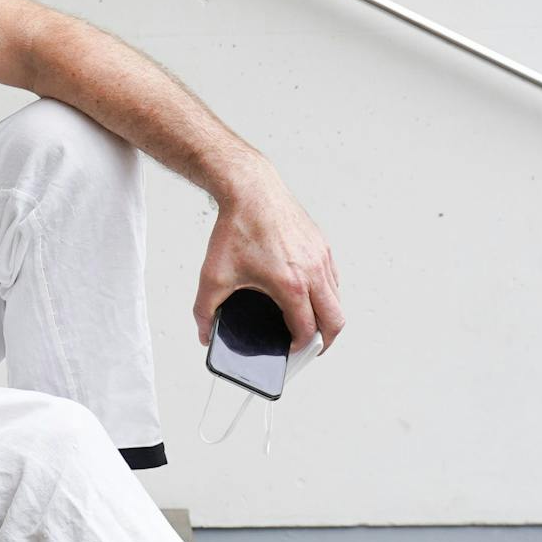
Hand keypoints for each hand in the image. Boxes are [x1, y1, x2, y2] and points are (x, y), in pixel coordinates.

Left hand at [195, 167, 343, 355]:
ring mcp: (321, 257)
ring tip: (309, 325)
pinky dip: (326, 294)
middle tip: (309, 349)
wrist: (250, 189)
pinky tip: (308, 295)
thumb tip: (204, 333)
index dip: (298, 348)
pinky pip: (333, 279)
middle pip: (335, 322)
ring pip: (337, 300)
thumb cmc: (236, 228)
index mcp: (290, 284)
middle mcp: (313, 272)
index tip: (288, 352)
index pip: (307, 330)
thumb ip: (205, 311)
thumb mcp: (213, 275)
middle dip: (323, 341)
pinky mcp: (321, 245)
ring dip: (327, 317)